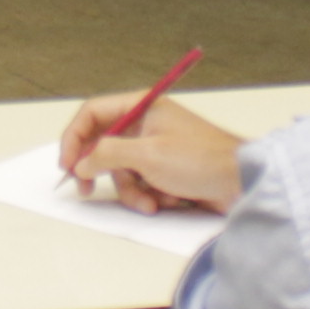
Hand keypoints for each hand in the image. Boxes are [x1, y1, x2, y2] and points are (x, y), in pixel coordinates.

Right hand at [56, 93, 243, 213]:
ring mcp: (157, 148)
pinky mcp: (167, 171)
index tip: (67, 164)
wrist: (242, 183)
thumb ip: (106, 155)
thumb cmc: (201, 160)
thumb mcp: (146, 156)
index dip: (74, 138)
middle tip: (87, 189)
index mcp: (142, 107)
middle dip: (101, 171)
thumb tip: (81, 162)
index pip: (94, 113)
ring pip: (123, 171)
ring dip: (133, 190)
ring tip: (152, 201)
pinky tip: (168, 200)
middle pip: (104, 145)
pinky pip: (142, 184)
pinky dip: (150, 195)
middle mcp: (147, 124)